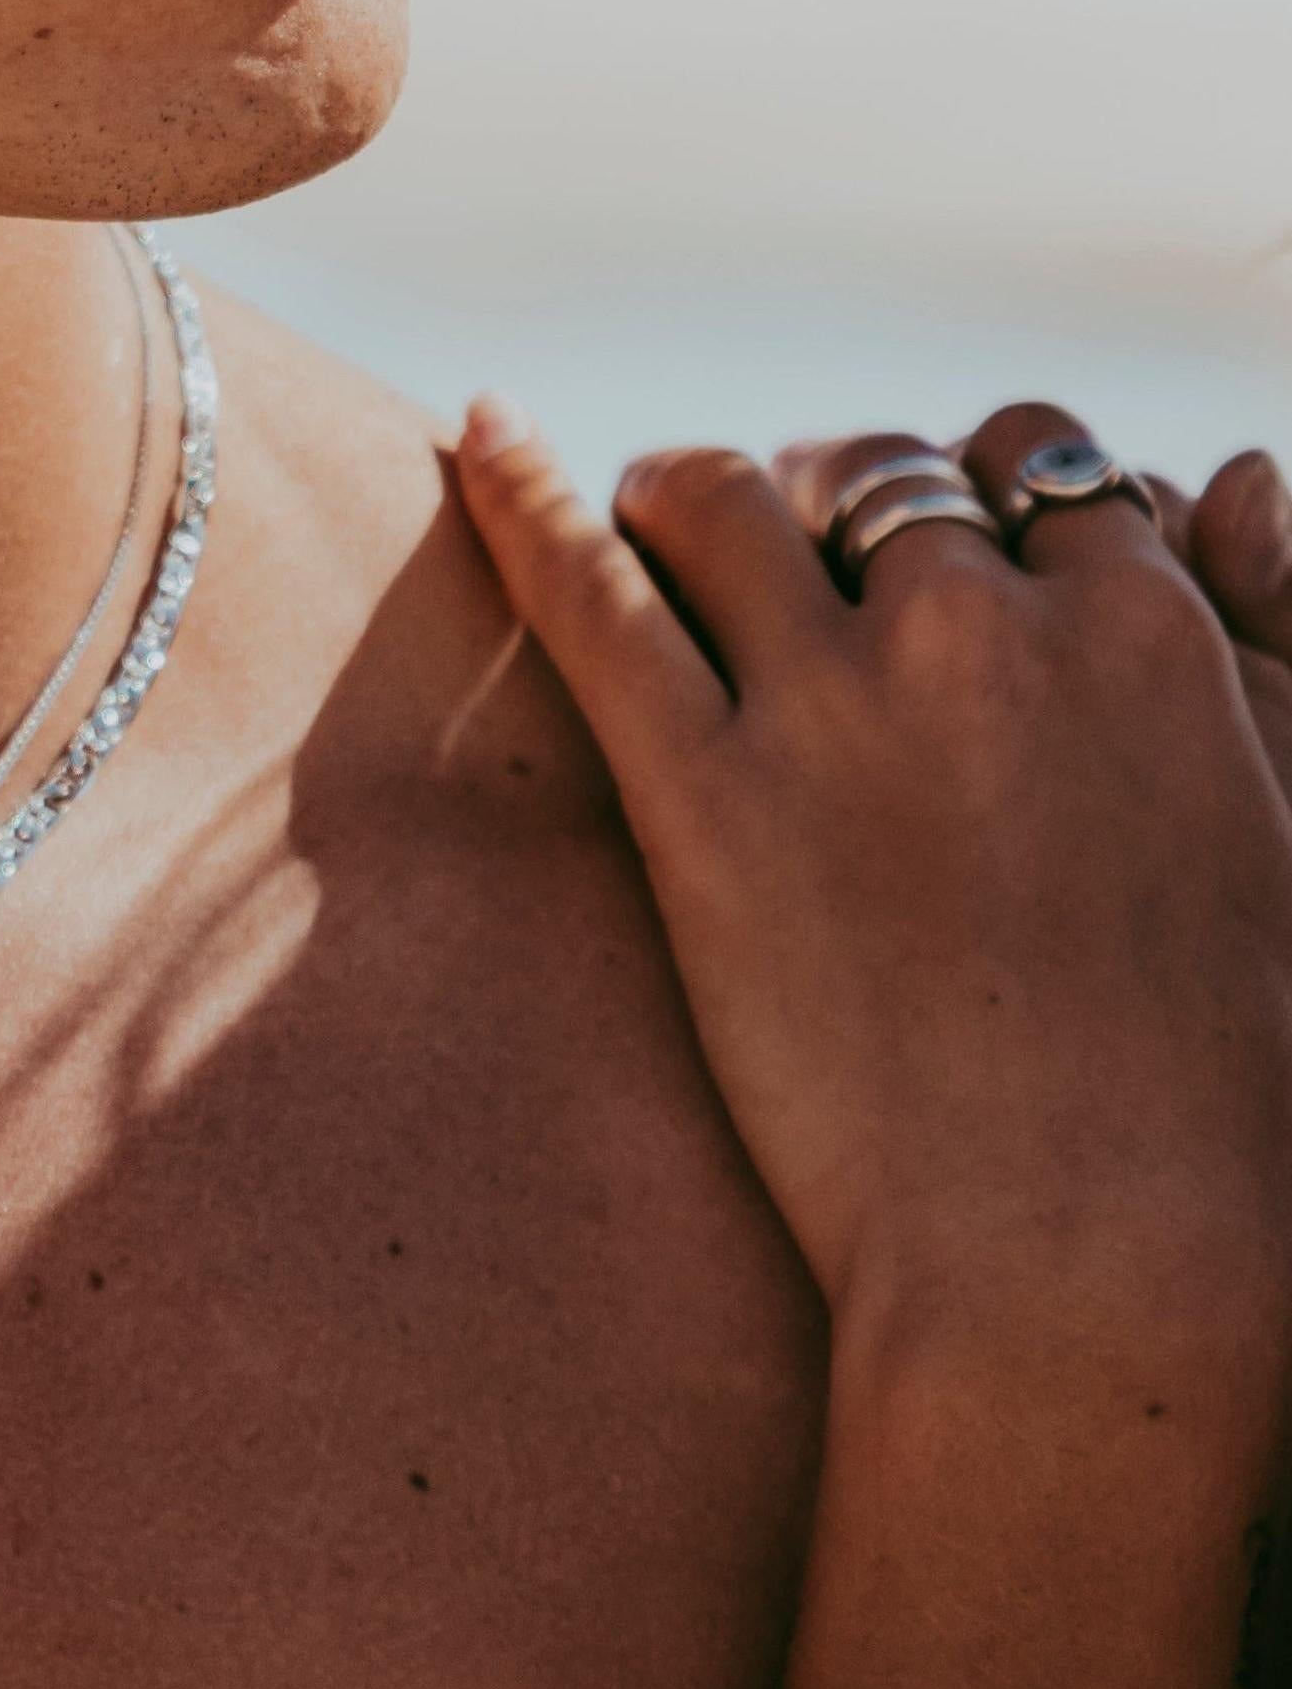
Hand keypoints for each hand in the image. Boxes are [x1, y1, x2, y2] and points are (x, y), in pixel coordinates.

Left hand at [454, 402, 1291, 1409]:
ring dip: (684, 497)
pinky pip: (587, 595)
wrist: (1097, 1255)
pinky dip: (524, 492)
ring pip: (723, 500)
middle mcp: (986, 628)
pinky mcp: (702, 800)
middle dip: (827, 508)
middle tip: (783, 563)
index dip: (967, 502)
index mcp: (1146, 627)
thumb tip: (1243, 472)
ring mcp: (834, 707)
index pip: (1031, 462)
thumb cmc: (1227, 1085)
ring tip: (652, 527)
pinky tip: (475, 432)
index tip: (923, 554)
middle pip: (871, 476)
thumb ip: (1271, 631)